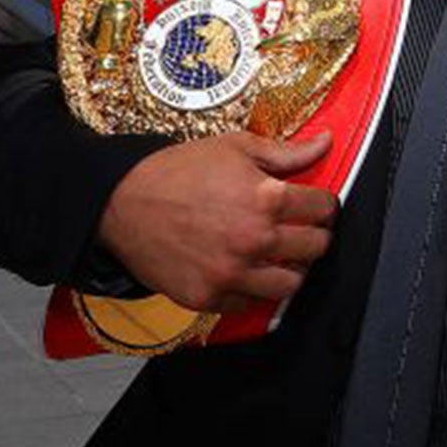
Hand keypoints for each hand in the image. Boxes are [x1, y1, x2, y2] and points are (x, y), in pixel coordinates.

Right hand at [96, 130, 335, 311]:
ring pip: (291, 284)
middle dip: (315, 235)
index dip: (325, 204)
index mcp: (266, 199)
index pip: (323, 209)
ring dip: (292, 268)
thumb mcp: (235, 148)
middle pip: (315, 248)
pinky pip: (250, 303)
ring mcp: (230, 273)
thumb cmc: (176, 171)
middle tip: (303, 229)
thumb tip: (325, 142)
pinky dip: (254, 289)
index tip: (318, 205)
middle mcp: (253, 240)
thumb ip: (287, 152)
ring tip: (280, 254)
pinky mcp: (207, 297)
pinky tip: (248, 270)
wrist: (121, 202)